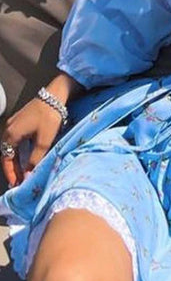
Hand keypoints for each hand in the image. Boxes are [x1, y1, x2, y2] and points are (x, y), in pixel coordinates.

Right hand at [0, 72, 81, 186]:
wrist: (55, 96)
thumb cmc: (49, 117)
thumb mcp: (44, 141)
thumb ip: (35, 159)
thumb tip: (28, 175)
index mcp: (11, 134)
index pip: (6, 159)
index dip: (10, 173)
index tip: (16, 185)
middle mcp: (9, 129)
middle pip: (8, 154)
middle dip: (13, 169)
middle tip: (20, 182)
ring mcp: (15, 124)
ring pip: (13, 147)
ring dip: (17, 161)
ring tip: (24, 173)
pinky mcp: (22, 121)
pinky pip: (17, 141)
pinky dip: (21, 151)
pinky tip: (28, 158)